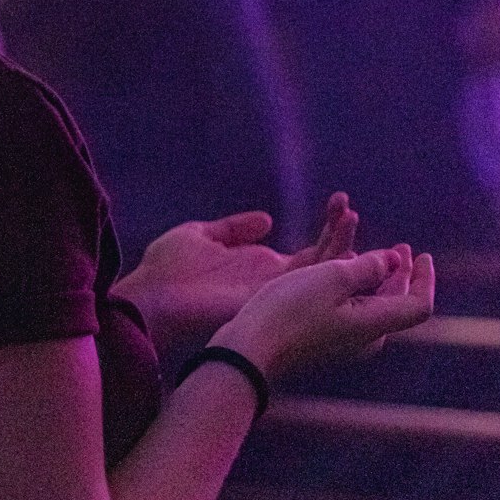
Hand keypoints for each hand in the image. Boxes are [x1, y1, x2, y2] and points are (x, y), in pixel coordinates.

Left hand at [113, 193, 357, 364]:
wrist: (151, 296)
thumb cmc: (167, 269)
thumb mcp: (202, 235)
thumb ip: (235, 228)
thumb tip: (268, 219)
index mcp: (259, 265)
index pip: (305, 250)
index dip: (326, 228)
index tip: (340, 203)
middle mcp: (274, 281)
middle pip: (320, 258)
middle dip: (338, 232)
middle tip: (346, 205)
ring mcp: (275, 290)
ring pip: (321, 270)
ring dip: (339, 243)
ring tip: (349, 214)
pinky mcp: (271, 294)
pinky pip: (308, 282)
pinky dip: (328, 262)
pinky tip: (343, 241)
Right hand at [215, 245, 434, 378]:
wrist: (248, 349)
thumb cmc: (290, 311)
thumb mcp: (332, 277)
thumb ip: (368, 267)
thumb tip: (391, 261)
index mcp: (375, 324)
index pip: (418, 304)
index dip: (425, 278)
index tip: (421, 254)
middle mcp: (365, 337)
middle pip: (395, 303)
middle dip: (400, 273)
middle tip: (401, 248)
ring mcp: (343, 340)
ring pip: (370, 304)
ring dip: (374, 275)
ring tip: (369, 250)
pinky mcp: (321, 338)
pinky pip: (348, 308)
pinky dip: (352, 286)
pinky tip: (339, 270)